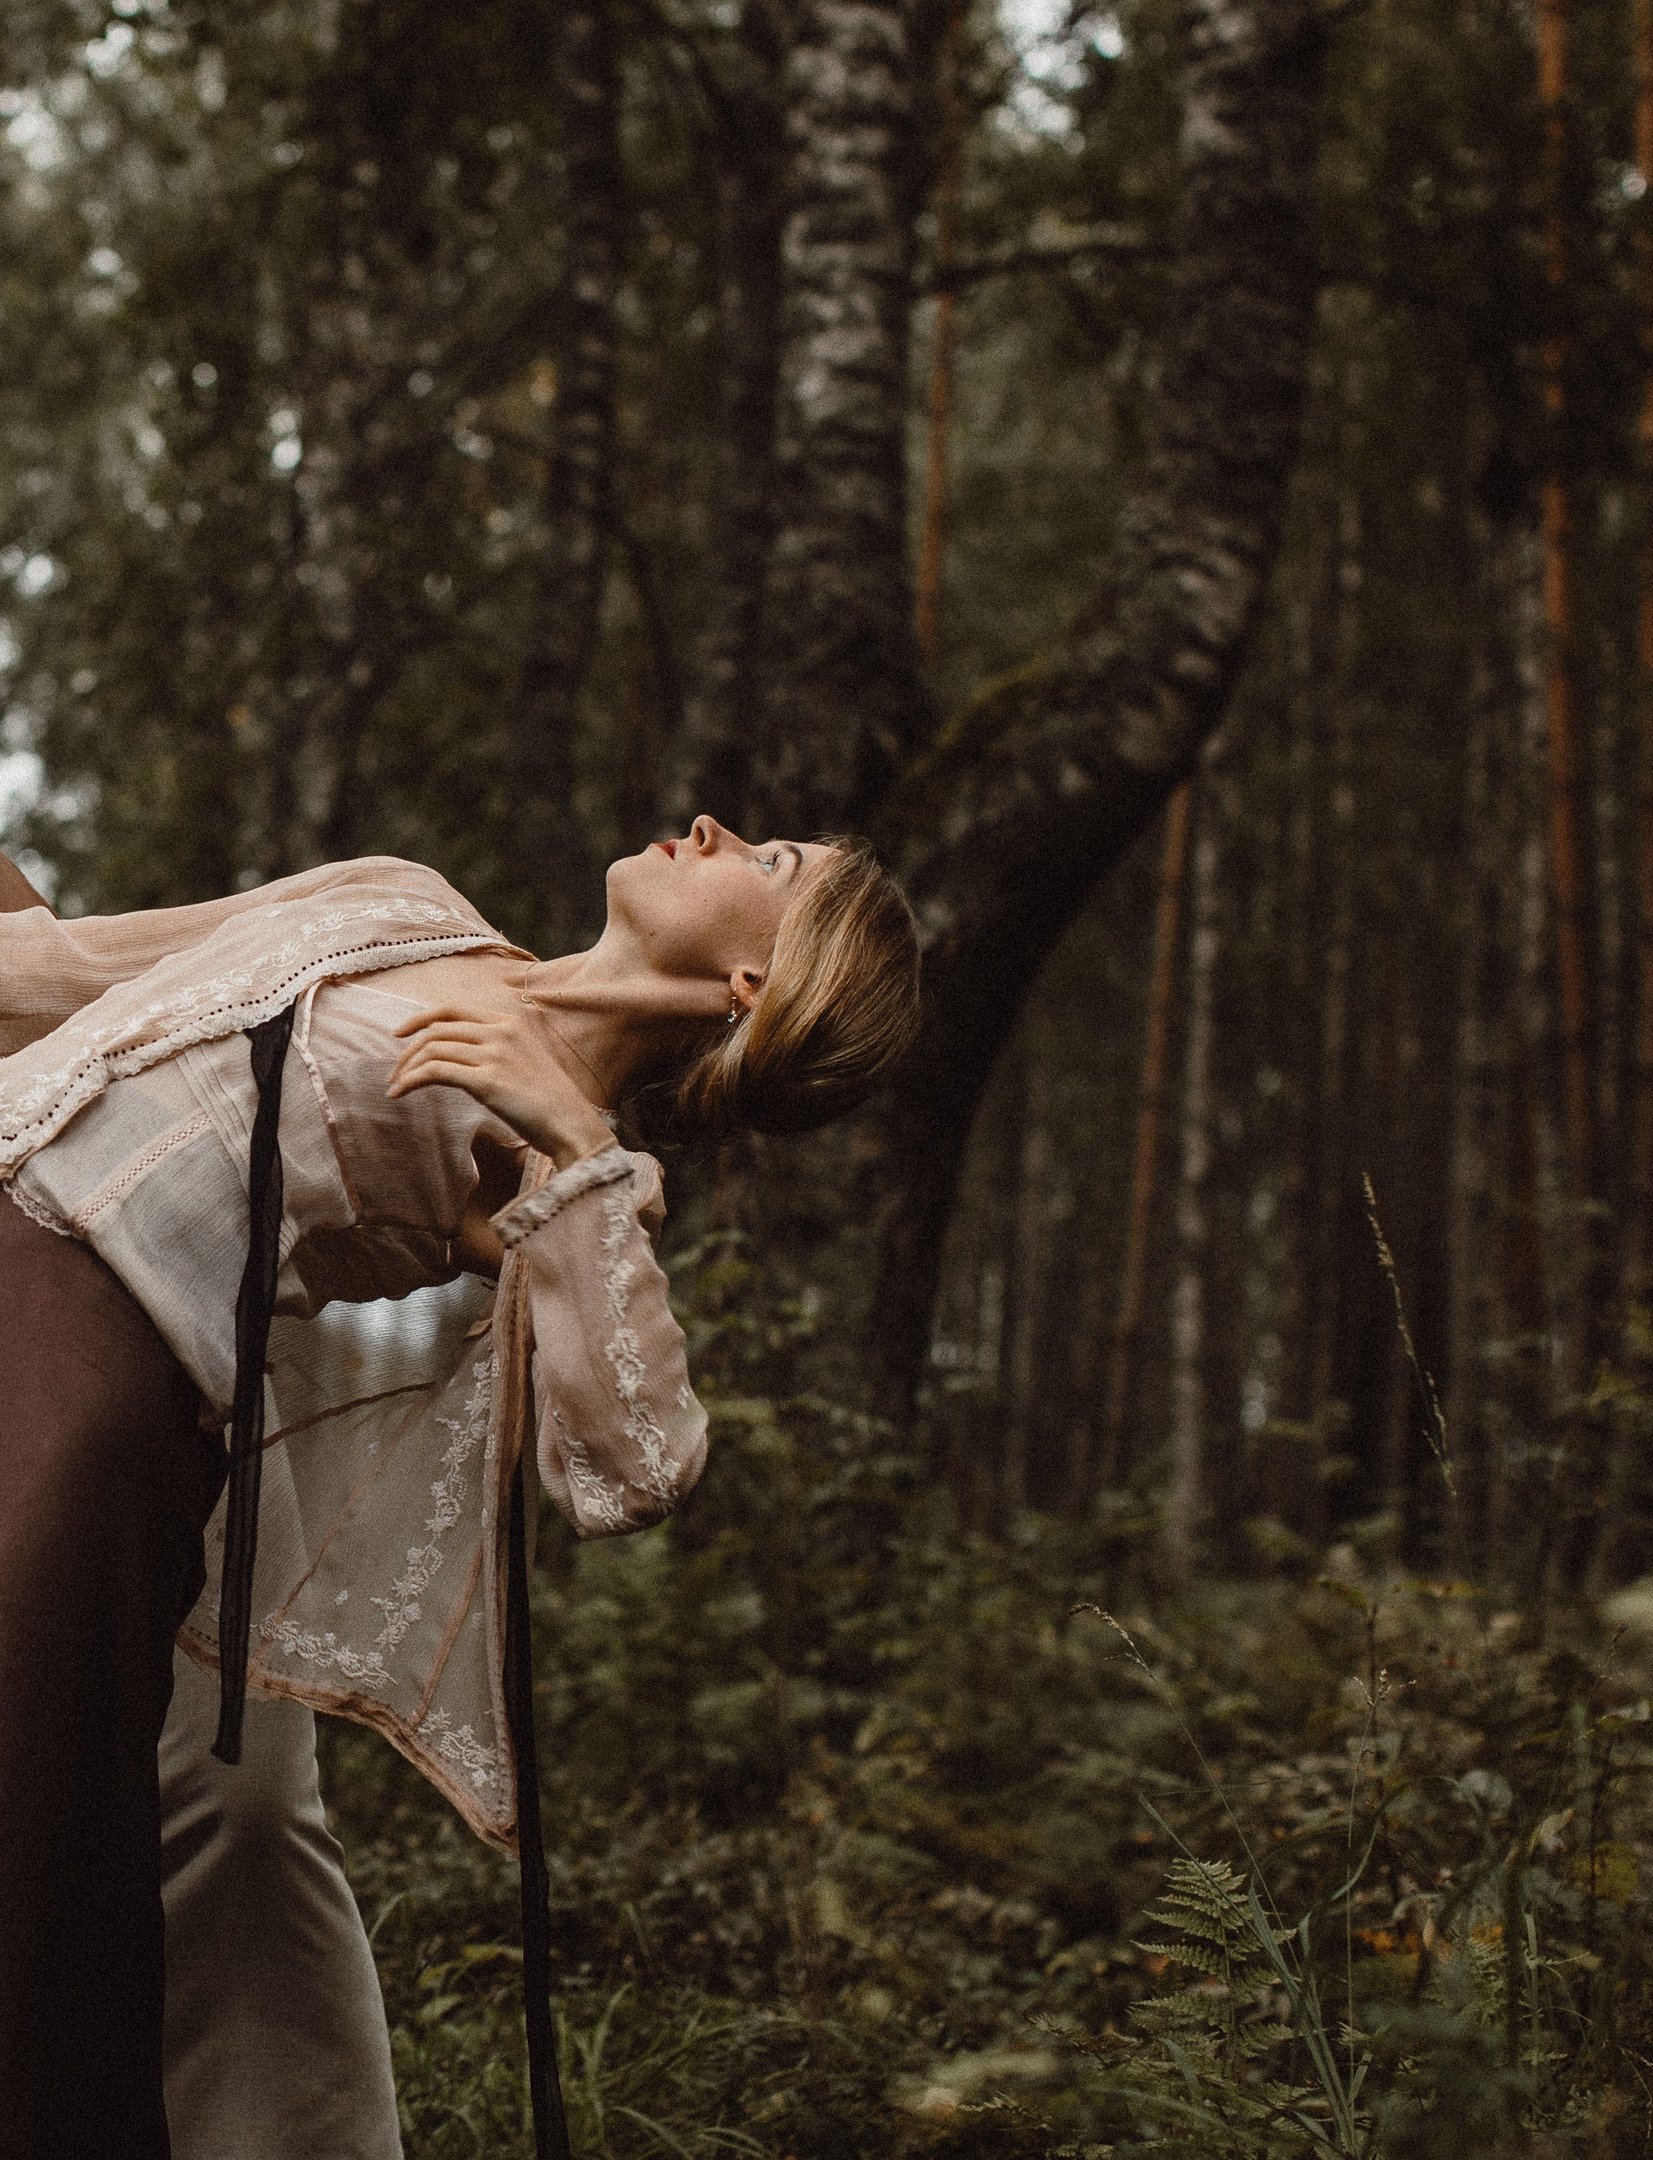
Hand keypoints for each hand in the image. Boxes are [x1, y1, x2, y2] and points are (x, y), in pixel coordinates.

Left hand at [386, 1001, 615, 1170]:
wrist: (571, 1123)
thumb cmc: (549, 1100)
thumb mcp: (524, 1060)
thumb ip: (495, 1049)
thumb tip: (453, 1057)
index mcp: (510, 1022)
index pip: (452, 1010)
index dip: (420, 1018)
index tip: (399, 1034)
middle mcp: (501, 1031)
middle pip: (437, 1030)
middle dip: (408, 1051)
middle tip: (395, 1073)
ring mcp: (495, 1054)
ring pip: (432, 1050)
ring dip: (406, 1069)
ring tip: (396, 1087)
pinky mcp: (488, 1081)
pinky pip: (435, 1072)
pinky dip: (412, 1081)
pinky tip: (401, 1094)